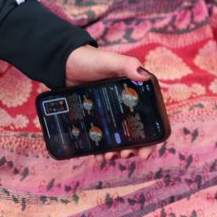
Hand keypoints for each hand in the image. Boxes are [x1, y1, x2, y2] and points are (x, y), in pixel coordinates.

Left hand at [64, 45, 160, 162]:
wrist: (65, 64)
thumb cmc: (92, 60)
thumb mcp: (111, 61)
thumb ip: (127, 65)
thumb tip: (144, 76)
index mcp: (137, 94)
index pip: (150, 120)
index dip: (152, 138)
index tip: (145, 152)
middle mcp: (126, 106)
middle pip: (136, 134)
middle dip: (134, 149)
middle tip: (125, 155)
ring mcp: (110, 114)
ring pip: (120, 139)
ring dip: (118, 151)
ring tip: (109, 156)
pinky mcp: (95, 118)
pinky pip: (102, 137)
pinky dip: (102, 149)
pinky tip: (98, 156)